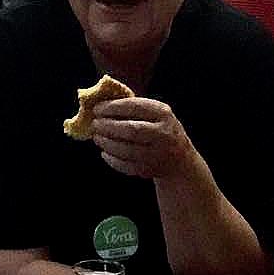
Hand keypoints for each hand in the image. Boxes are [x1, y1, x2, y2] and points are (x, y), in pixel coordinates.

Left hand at [88, 96, 205, 182]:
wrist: (179, 160)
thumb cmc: (158, 129)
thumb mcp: (154, 114)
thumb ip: (131, 107)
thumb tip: (99, 104)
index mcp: (163, 113)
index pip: (134, 107)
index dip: (112, 107)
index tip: (97, 108)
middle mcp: (163, 133)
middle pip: (131, 129)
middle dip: (108, 126)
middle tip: (94, 123)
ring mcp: (157, 154)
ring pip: (126, 149)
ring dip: (107, 143)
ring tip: (97, 137)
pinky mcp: (149, 170)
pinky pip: (125, 165)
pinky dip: (111, 159)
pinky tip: (105, 152)